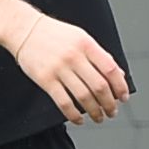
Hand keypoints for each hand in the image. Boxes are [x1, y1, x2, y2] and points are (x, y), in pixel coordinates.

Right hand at [8, 9, 131, 124]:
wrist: (24, 29)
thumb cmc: (54, 34)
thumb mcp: (81, 37)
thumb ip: (100, 55)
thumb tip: (119, 74)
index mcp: (86, 45)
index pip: (110, 69)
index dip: (120, 86)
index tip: (123, 97)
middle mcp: (74, 56)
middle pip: (99, 87)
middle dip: (109, 104)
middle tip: (112, 111)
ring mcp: (59, 69)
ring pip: (84, 97)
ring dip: (95, 112)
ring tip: (99, 117)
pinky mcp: (45, 80)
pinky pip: (64, 103)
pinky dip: (74, 115)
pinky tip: (79, 119)